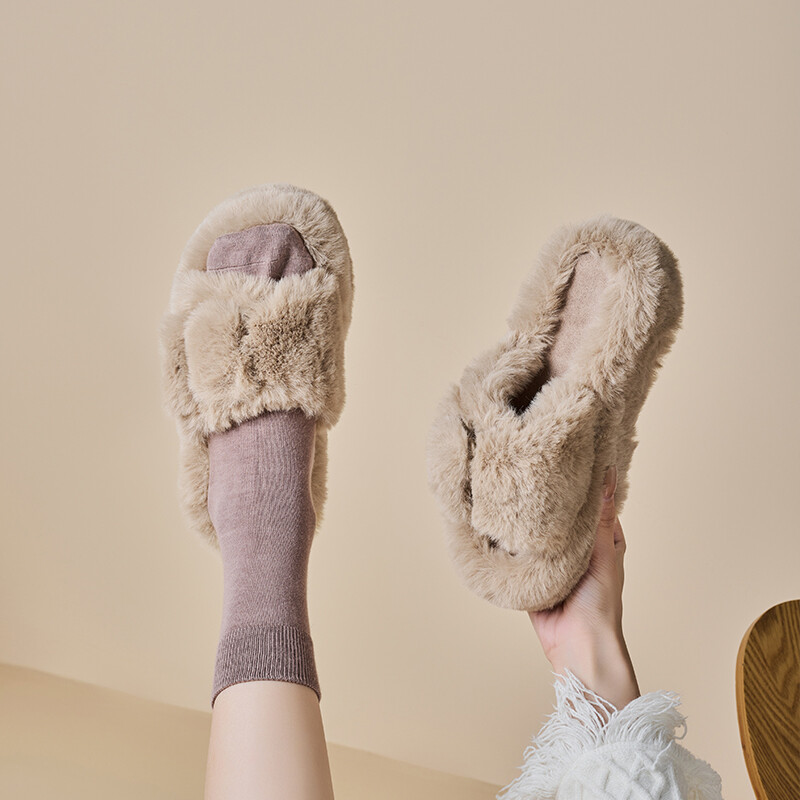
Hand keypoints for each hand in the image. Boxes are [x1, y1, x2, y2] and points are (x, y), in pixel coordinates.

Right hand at [528, 465, 640, 709]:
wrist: (577, 645)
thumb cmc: (600, 602)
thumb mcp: (603, 551)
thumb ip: (599, 516)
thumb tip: (608, 475)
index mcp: (602, 542)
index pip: (593, 505)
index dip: (584, 484)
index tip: (569, 456)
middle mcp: (578, 551)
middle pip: (563, 518)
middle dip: (551, 501)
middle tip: (533, 470)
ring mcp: (554, 565)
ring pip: (541, 536)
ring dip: (531, 523)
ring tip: (514, 492)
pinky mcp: (532, 578)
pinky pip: (522, 557)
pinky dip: (514, 545)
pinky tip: (501, 526)